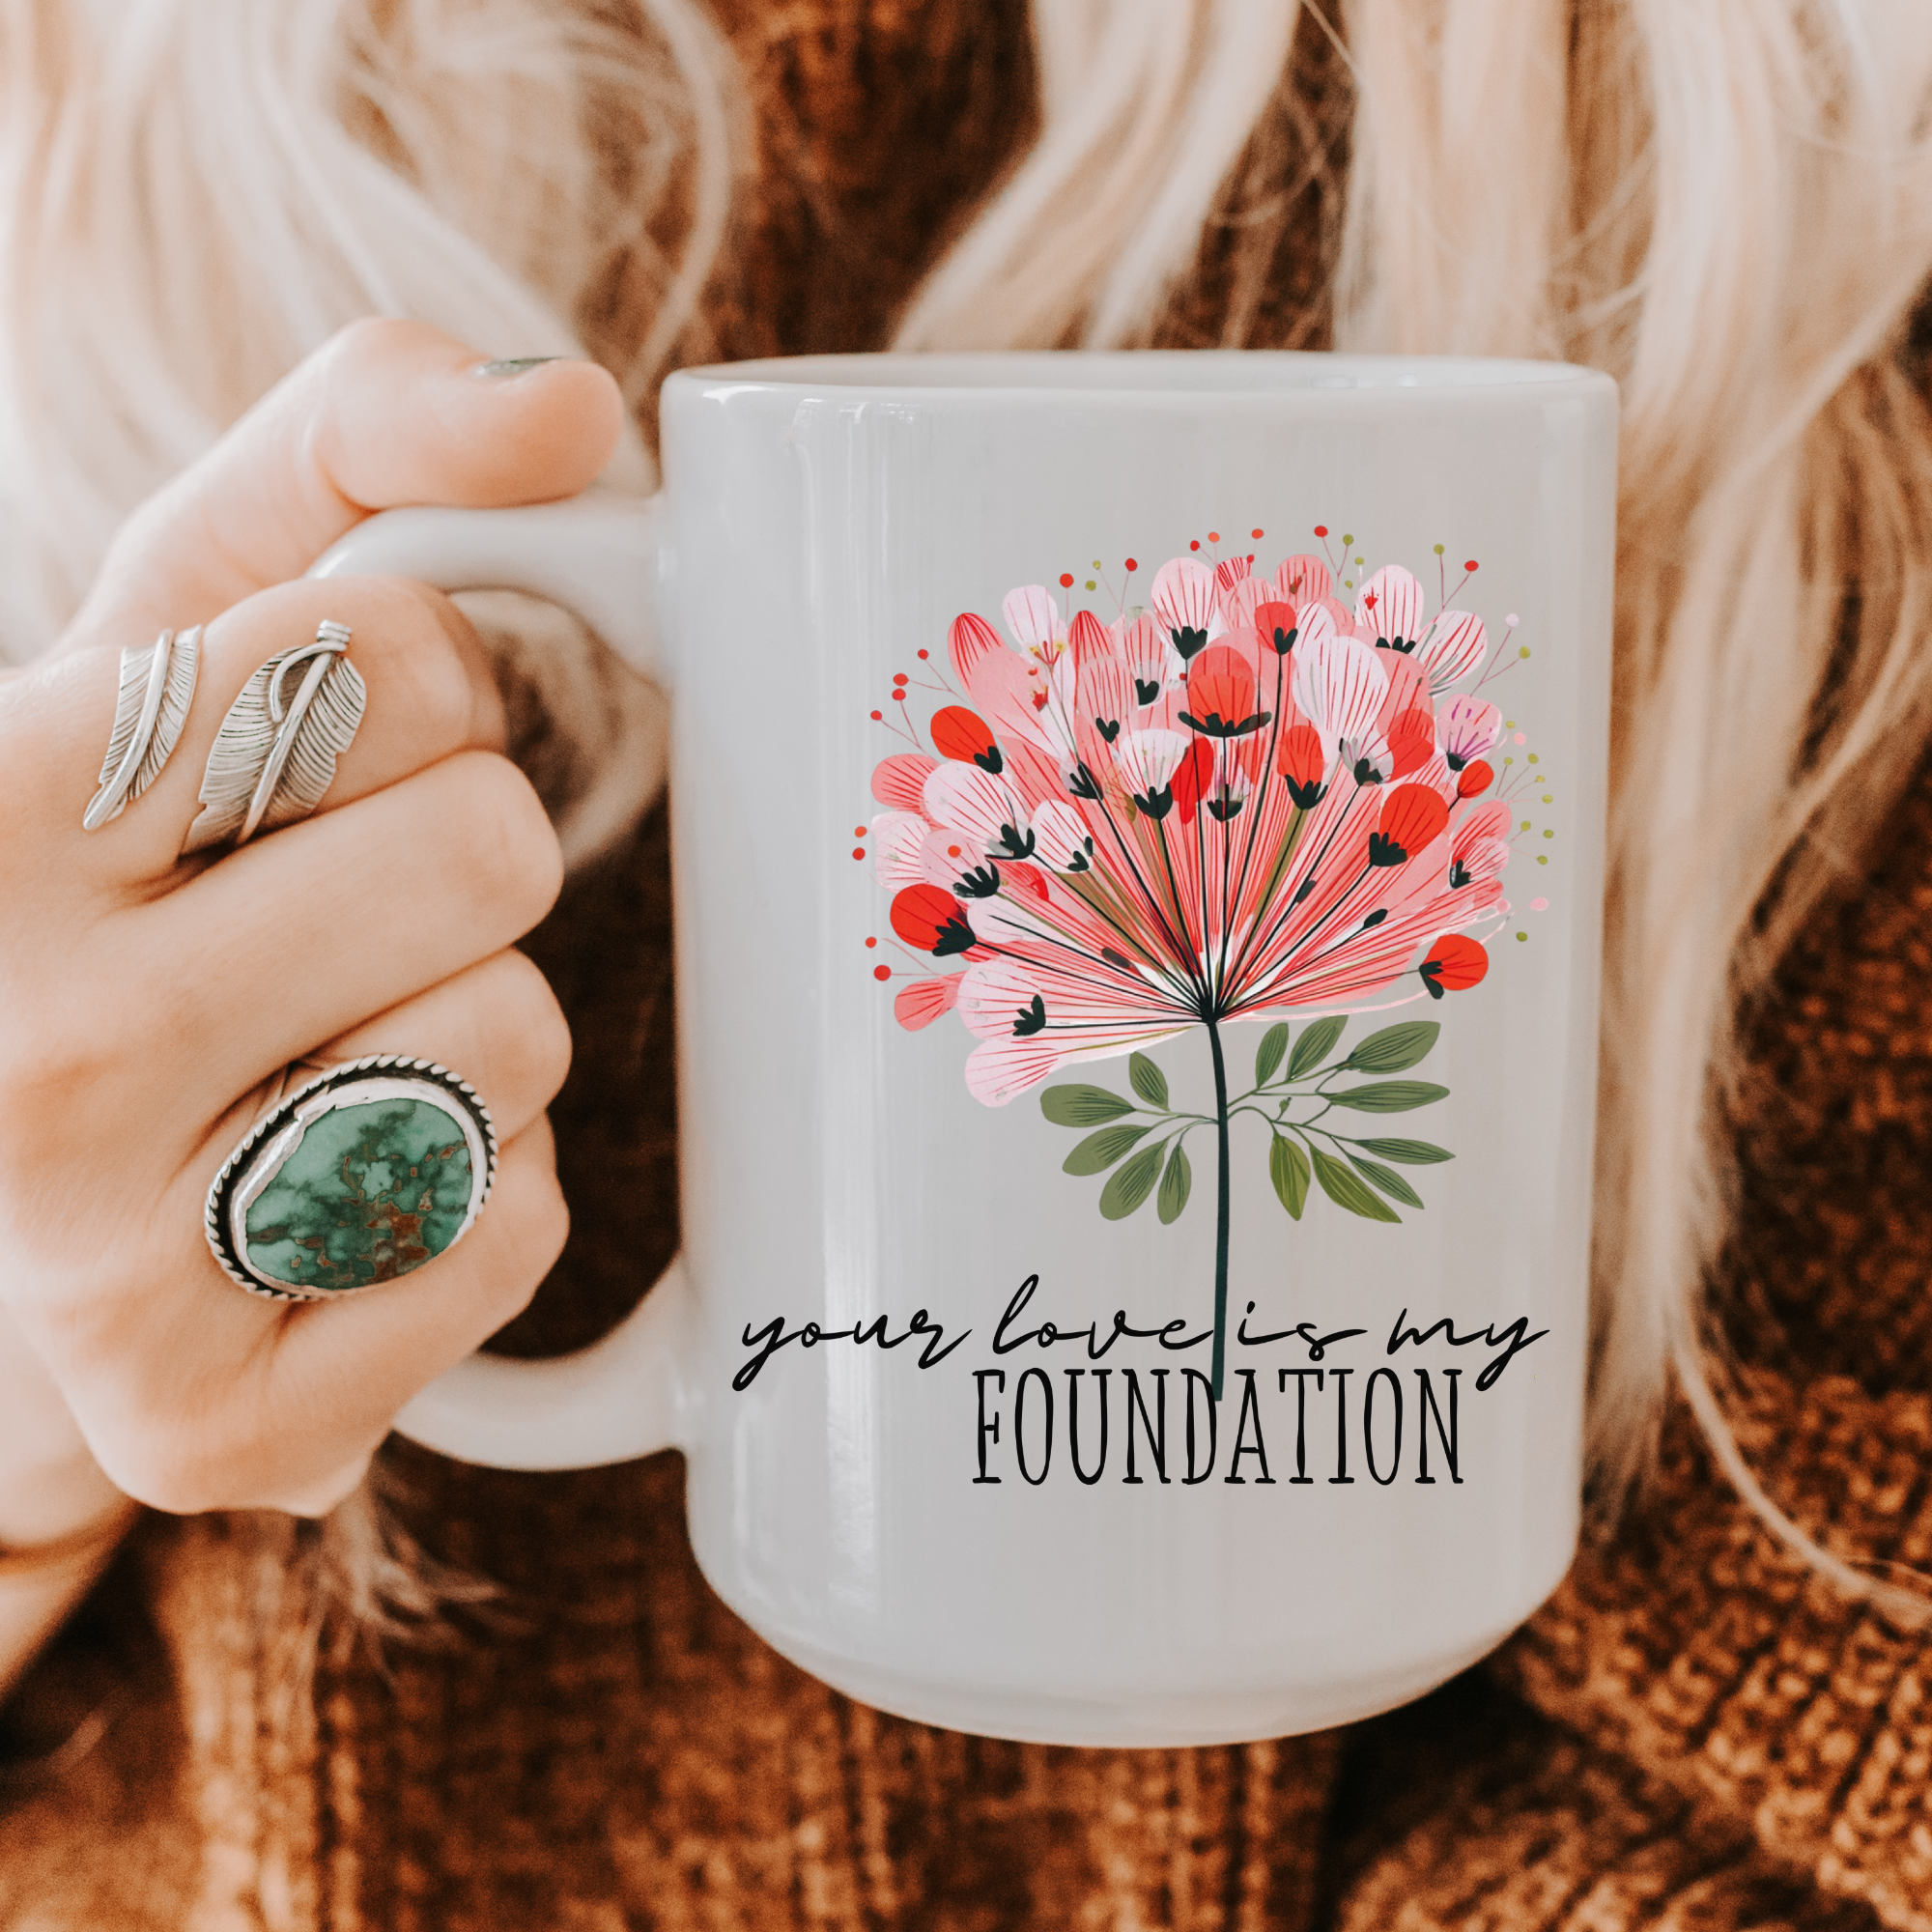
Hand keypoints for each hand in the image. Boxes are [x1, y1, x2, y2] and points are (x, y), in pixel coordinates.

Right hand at [0, 320, 625, 1516]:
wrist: (10, 1159)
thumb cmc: (127, 862)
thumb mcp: (183, 618)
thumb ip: (361, 444)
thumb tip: (575, 408)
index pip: (407, 652)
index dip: (422, 689)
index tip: (315, 755)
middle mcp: (16, 1047)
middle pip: (489, 848)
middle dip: (459, 857)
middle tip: (332, 912)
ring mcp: (108, 1270)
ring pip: (515, 1042)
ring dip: (470, 1025)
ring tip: (323, 1048)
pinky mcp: (224, 1427)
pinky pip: (517, 1232)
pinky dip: (483, 1194)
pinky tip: (347, 1187)